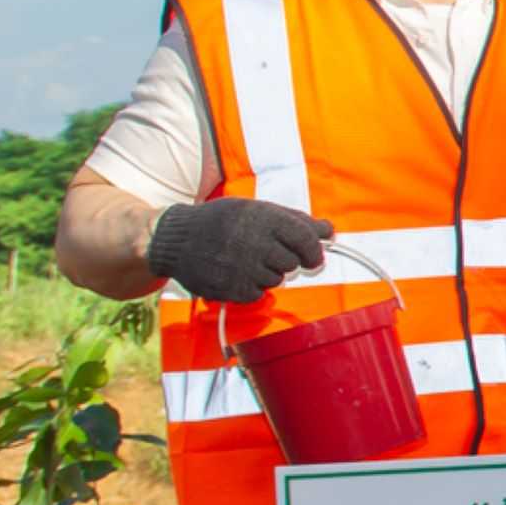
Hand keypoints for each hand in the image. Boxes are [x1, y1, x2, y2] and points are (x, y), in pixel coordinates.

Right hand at [145, 198, 331, 302]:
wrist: (175, 239)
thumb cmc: (222, 222)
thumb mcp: (256, 211)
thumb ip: (295, 220)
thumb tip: (329, 231)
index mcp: (262, 218)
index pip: (305, 238)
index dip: (314, 249)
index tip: (312, 256)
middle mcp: (253, 243)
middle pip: (292, 262)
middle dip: (285, 259)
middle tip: (265, 253)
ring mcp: (241, 267)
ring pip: (276, 279)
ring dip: (267, 273)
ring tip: (244, 260)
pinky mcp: (231, 288)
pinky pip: (257, 293)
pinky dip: (251, 286)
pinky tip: (234, 272)